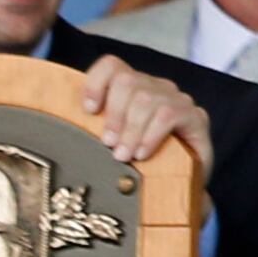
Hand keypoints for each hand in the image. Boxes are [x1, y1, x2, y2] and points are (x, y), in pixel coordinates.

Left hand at [79, 54, 214, 177]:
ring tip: (124, 156)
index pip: (112, 66)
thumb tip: (61, 129)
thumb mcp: (112, 146)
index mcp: (132, 89)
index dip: (96, 83)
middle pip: (127, 81)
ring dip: (131, 130)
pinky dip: (150, 135)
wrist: (180, 190)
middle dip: (114, 115)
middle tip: (108, 144)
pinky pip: (168, 115)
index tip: (88, 110)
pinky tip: (143, 154)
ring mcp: (177, 100)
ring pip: (146, 99)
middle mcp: (155, 88)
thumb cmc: (140, 168)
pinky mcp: (195, 117)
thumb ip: (91, 131)